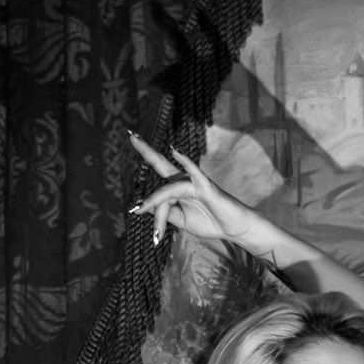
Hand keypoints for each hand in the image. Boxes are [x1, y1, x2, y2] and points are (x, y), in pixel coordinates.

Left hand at [127, 131, 271, 254]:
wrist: (233, 229)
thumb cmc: (210, 222)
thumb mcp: (182, 220)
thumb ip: (165, 212)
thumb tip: (145, 207)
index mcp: (177, 189)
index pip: (157, 193)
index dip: (145, 204)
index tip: (132, 212)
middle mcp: (184, 181)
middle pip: (161, 164)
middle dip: (146, 150)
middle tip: (130, 134)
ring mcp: (194, 182)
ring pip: (168, 190)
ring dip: (155, 204)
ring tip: (144, 219)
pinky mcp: (206, 186)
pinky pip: (193, 172)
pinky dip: (185, 161)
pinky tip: (174, 150)